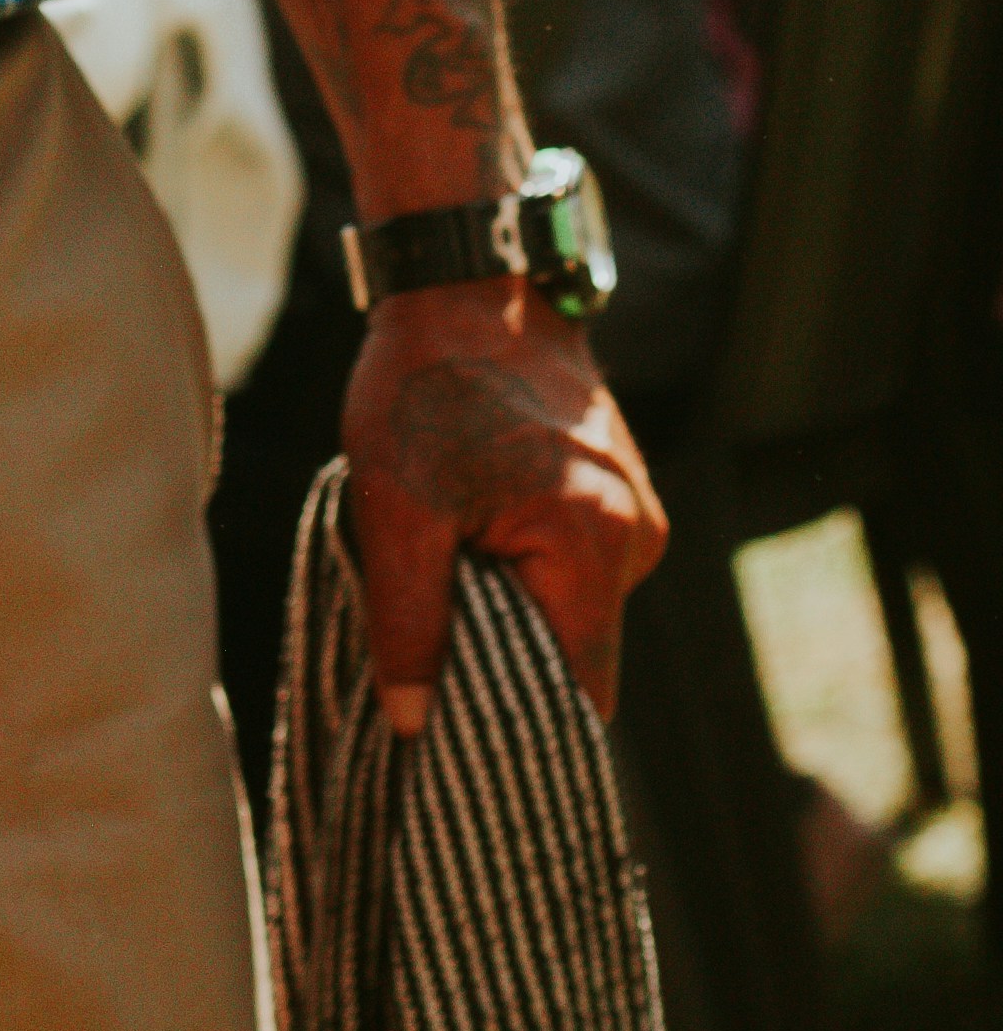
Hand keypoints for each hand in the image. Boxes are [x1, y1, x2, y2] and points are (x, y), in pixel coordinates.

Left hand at [344, 278, 665, 732]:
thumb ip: (409, 622)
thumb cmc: (424, 384)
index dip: (522, 730)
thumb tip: (416, 727)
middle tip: (434, 665)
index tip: (465, 749)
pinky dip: (529, 569)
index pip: (579, 694)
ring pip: (574, 610)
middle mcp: (636, 536)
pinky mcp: (620, 492)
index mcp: (592, 544)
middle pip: (577, 655)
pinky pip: (577, 566)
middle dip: (509, 668)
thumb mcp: (394, 507)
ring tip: (452, 567)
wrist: (465, 281)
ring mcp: (637, 512)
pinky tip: (477, 532)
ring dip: (514, 610)